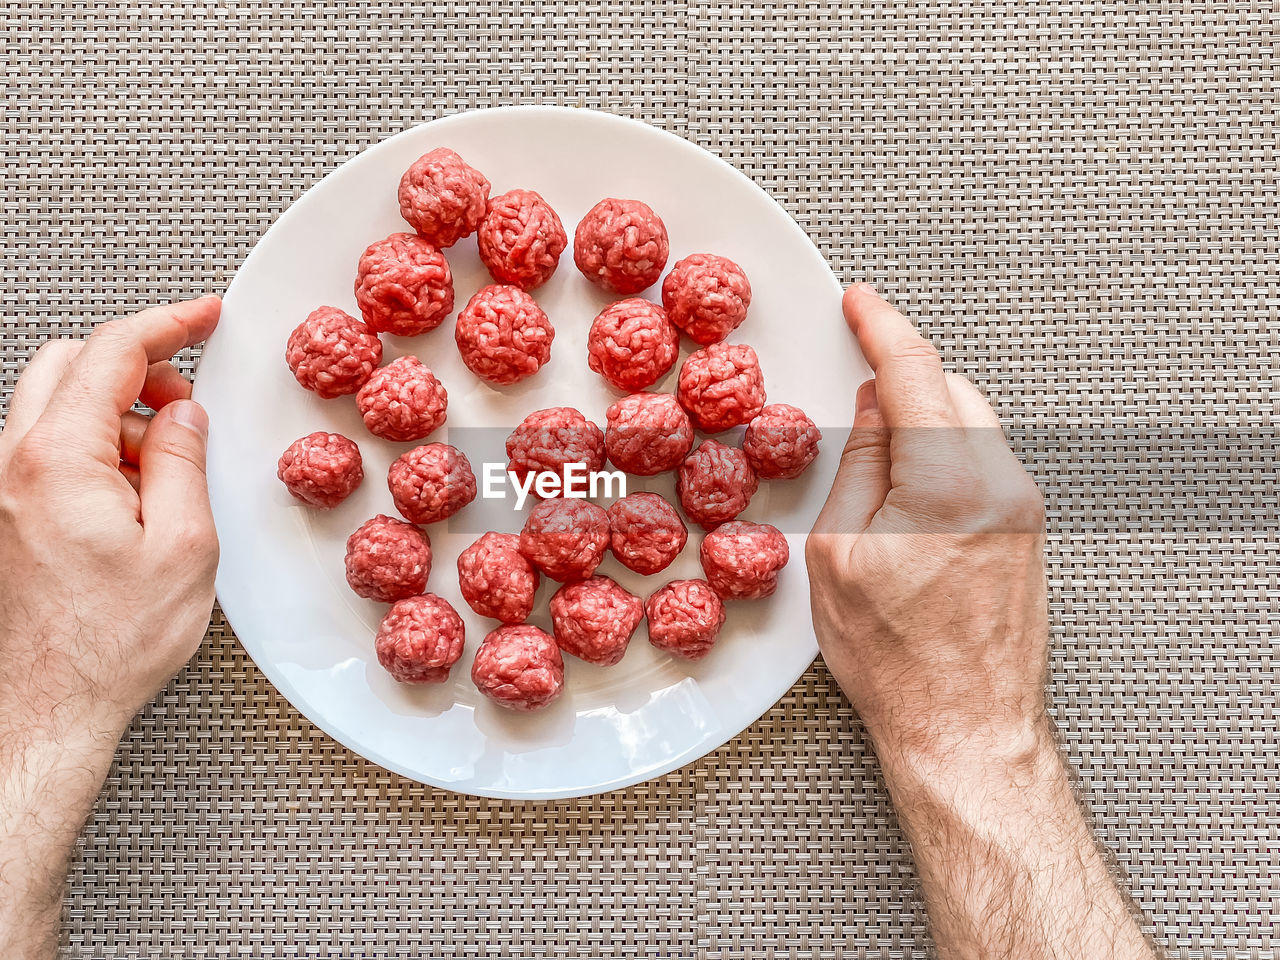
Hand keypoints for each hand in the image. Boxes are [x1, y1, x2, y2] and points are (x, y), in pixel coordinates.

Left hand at [0, 297, 220, 959]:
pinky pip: (42, 450)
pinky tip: (127, 501)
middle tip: (183, 405)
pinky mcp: (1, 515)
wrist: (47, 708)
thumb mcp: (184, 546)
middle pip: (68, 365)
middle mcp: (12, 464)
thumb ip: (183, 462)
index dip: (168, 324)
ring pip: (52, 406)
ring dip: (112, 414)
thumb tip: (184, 416)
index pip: (112, 352)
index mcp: (59, 460)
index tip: (203, 317)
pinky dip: (89, 450)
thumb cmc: (109, 644)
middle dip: (134, 368)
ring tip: (160, 472)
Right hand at [807, 285, 1155, 959]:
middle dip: (902, 375)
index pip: (917, 370)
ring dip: (923, 418)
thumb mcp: (841, 552)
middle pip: (951, 390)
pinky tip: (909, 486)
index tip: (861, 302)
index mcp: (950, 480)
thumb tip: (872, 408)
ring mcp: (1024, 506)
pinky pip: (983, 461)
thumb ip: (860, 463)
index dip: (882, 326)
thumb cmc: (897, 659)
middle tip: (855, 382)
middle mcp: (1001, 483)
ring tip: (875, 453)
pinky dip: (943, 453)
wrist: (964, 725)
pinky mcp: (1028, 528)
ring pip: (969, 423)